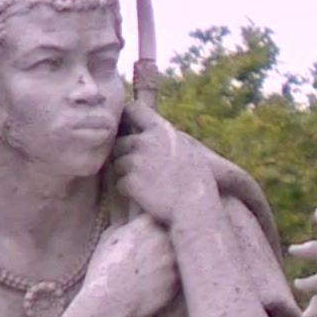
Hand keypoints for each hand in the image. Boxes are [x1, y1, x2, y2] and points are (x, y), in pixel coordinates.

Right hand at [86, 214, 177, 316]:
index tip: (150, 235)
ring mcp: (172, 261)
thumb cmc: (103, 269)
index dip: (156, 227)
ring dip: (169, 262)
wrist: (107, 301)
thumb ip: (126, 225)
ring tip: (151, 272)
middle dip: (164, 244)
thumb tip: (133, 222)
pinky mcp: (176, 281)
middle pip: (173, 235)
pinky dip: (169, 280)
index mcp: (146, 224)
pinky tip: (153, 285)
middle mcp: (163, 239)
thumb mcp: (108, 238)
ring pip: (178, 257)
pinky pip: (177, 277)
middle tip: (150, 256)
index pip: (161, 217)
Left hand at [110, 105, 220, 227]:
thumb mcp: (187, 149)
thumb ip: (167, 138)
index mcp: (161, 130)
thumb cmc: (197, 181)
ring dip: (128, 174)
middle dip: (127, 156)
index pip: (133, 109)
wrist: (196, 208)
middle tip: (143, 171)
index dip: (127, 118)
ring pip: (118, 165)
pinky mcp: (130, 182)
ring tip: (148, 185)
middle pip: (120, 143)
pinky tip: (146, 196)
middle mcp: (145, 142)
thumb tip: (152, 132)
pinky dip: (129, 191)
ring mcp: (136, 162)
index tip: (128, 129)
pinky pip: (120, 184)